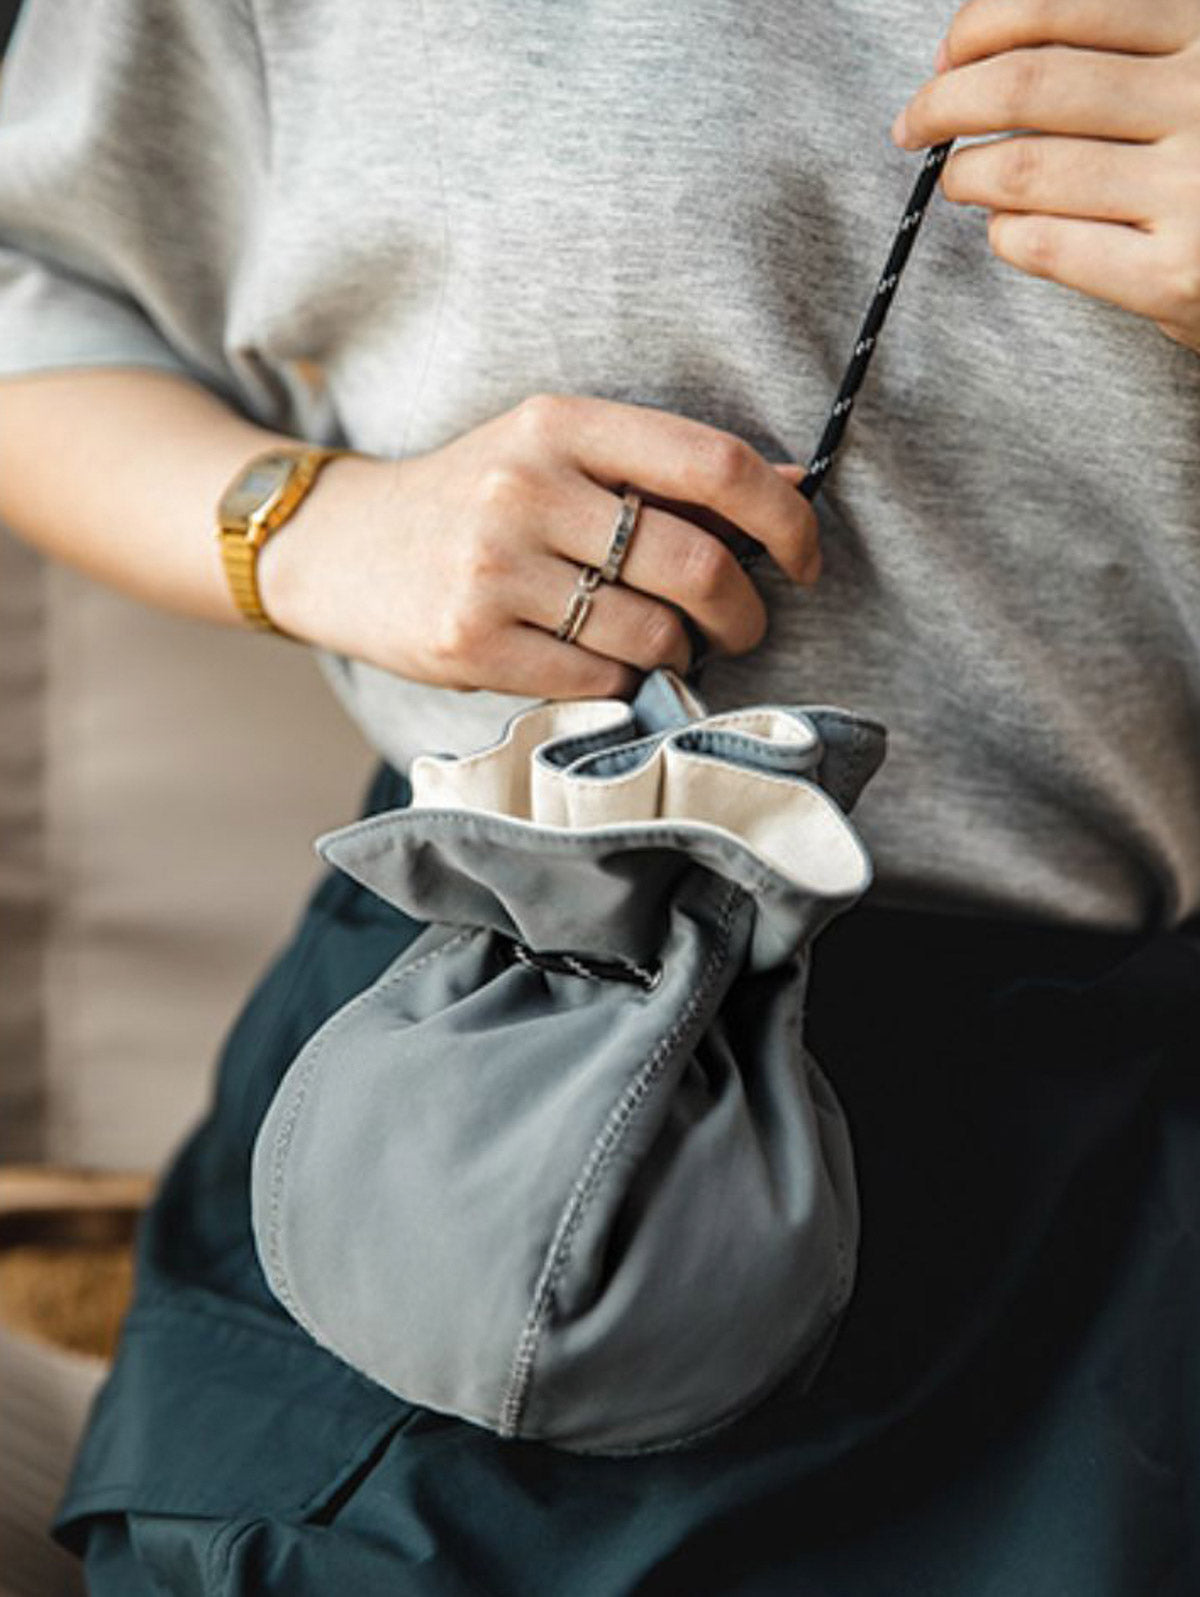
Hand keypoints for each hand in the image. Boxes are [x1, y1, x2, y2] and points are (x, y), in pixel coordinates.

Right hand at [257, 394, 818, 699]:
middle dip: (744, 610)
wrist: (339, 546)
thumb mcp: (556, 453)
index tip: (804, 558)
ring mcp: (493, 569)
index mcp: (560, 422)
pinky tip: (605, 661)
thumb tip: (793, 482)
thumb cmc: (472, 501)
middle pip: (694, 563)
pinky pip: (598, 678)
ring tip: (663, 643)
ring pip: (651, 633)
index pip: (712, 463)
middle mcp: (526, 487)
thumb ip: (663, 468)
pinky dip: (624, 680)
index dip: (784, 517)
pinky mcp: (470, 642)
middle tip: (744, 625)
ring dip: (681, 652)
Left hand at [891, 0, 1199, 352]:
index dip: (982, 26)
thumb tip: (977, 49)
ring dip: (966, 173)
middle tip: (915, 122)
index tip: (948, 52)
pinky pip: (1046, 244)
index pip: (1061, 7)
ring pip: (1024, 169)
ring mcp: (1193, 190)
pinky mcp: (1175, 276)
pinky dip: (1006, 233)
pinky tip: (1009, 227)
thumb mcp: (1197, 71)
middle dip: (945, 101)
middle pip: (1028, 86)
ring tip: (960, 178)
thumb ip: (1130, 45)